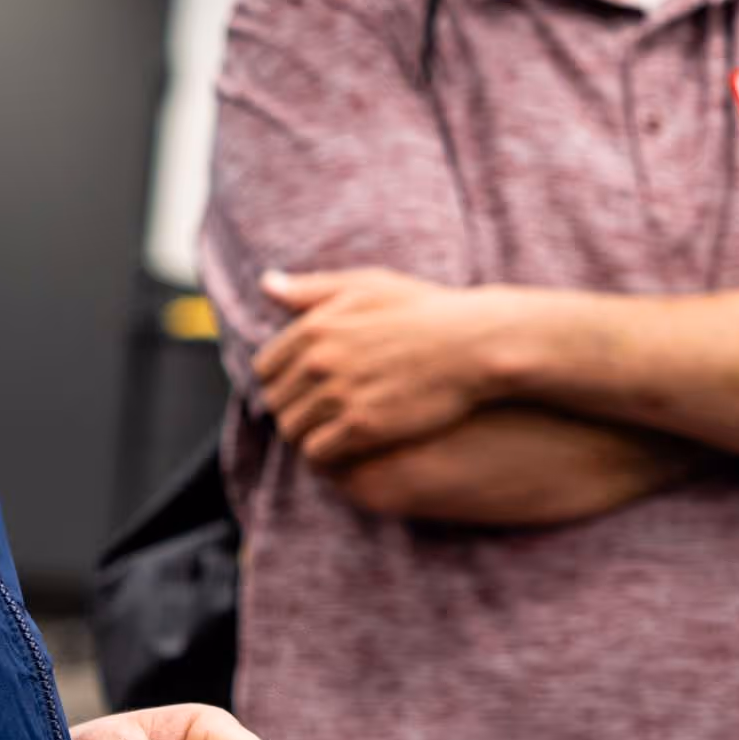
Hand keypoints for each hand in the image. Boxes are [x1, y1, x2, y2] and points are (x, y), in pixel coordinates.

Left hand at [257, 268, 513, 464]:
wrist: (473, 345)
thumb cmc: (425, 312)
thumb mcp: (368, 287)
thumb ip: (313, 290)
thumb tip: (267, 284)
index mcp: (315, 327)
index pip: (265, 369)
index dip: (280, 383)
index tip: (301, 390)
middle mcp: (319, 361)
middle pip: (276, 403)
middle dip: (291, 410)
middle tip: (317, 416)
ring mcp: (340, 394)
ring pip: (292, 430)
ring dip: (306, 435)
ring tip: (328, 435)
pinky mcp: (363, 426)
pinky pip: (318, 453)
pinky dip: (325, 455)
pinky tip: (344, 449)